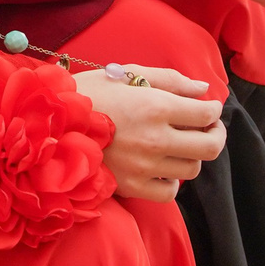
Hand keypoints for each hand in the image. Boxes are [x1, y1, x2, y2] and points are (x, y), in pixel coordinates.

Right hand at [74, 65, 223, 199]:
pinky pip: (168, 191)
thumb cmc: (88, 93)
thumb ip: (169, 80)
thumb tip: (203, 88)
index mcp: (155, 106)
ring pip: (192, 169)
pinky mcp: (130, 186)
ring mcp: (144, 166)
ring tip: (181, 146)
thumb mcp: (125, 74)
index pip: (205, 114)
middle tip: (209, 129)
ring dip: (193, 156)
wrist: (49, 124)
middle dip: (216, 135)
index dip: (214, 110)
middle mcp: (155, 139)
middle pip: (209, 147)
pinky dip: (172, 181)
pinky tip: (163, 167)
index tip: (209, 108)